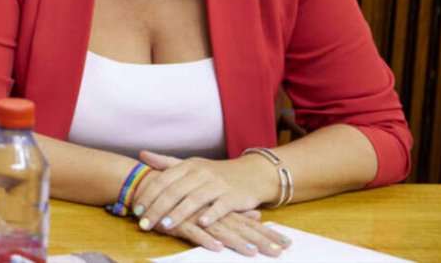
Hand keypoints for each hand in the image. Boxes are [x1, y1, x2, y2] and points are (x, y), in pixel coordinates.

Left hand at [132, 151, 275, 236]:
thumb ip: (166, 162)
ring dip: (178, 213)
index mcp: (188, 166)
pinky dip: (211, 214)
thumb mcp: (191, 165)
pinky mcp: (234, 196)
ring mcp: (218, 184)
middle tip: (144, 223)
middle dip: (157, 208)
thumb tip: (141, 154)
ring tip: (164, 225)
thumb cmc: (216, 173)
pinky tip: (201, 223)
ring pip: (194, 199)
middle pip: (174, 191)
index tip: (136, 210)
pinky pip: (221, 206)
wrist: (253, 173)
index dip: (148, 195)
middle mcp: (201, 173)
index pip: (162, 180)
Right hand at [168, 210, 290, 256]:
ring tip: (253, 253)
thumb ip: (236, 211)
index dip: (267, 234)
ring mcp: (198, 217)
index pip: (250, 224)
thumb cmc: (186, 198)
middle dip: (260, 241)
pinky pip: (194, 232)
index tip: (286, 244)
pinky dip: (205, 240)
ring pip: (221, 231)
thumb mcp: (213, 205)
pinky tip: (216, 248)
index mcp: (224, 211)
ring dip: (237, 242)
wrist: (154, 186)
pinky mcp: (180, 222)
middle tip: (279, 253)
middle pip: (241, 229)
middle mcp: (214, 214)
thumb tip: (258, 215)